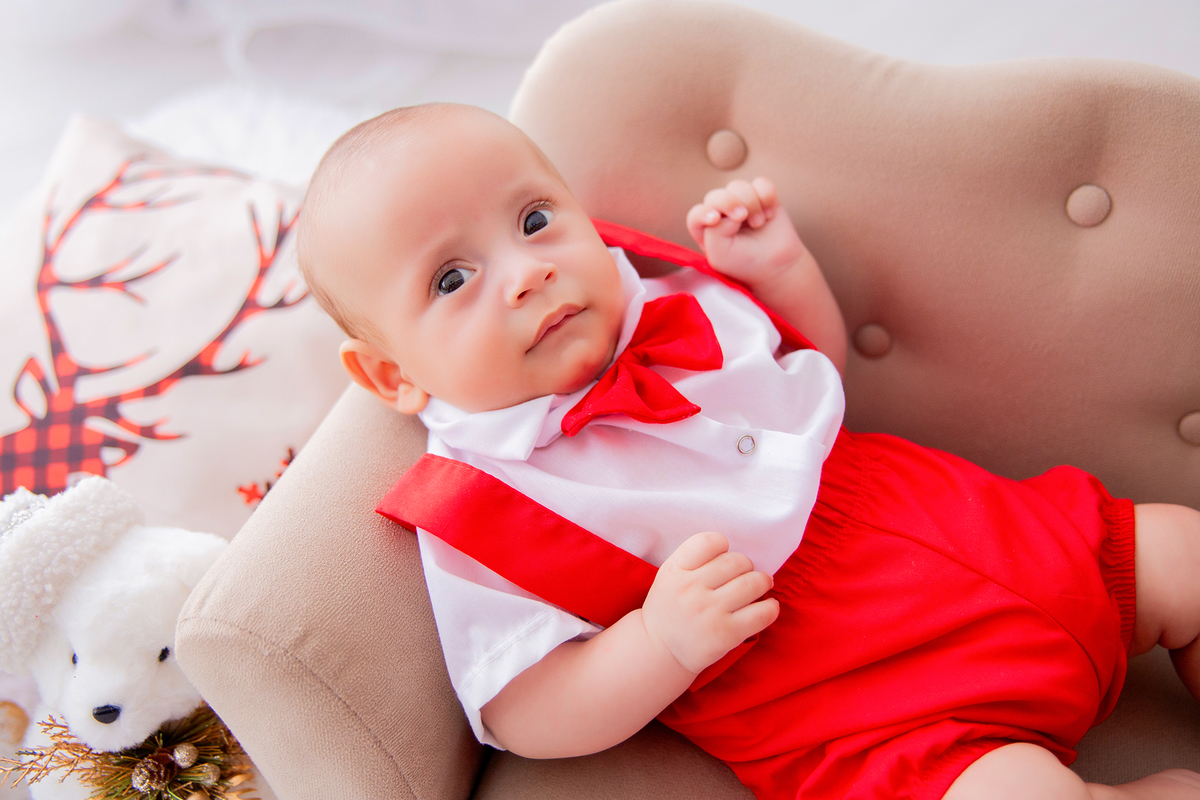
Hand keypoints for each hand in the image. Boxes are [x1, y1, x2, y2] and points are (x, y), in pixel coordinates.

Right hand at [641, 531, 779, 674]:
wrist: (660, 651)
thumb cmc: (670, 609)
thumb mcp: (669, 577)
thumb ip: (695, 562)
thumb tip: (737, 555)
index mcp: (674, 570)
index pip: (709, 542)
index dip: (723, 546)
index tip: (723, 558)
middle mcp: (691, 588)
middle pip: (736, 561)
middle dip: (746, 566)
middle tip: (745, 575)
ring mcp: (710, 611)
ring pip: (753, 583)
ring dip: (763, 582)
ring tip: (761, 586)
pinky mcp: (727, 634)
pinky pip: (762, 613)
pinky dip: (771, 607)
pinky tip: (767, 607)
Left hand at [685, 177, 806, 286]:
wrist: (777, 265)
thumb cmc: (745, 262)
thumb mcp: (721, 256)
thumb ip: (714, 233)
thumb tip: (726, 214)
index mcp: (706, 229)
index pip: (697, 214)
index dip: (704, 213)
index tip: (715, 219)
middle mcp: (721, 212)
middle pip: (716, 196)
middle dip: (729, 203)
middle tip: (742, 216)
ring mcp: (741, 202)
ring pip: (738, 186)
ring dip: (751, 203)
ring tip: (758, 223)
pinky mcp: (761, 196)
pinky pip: (761, 183)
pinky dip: (767, 196)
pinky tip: (770, 214)